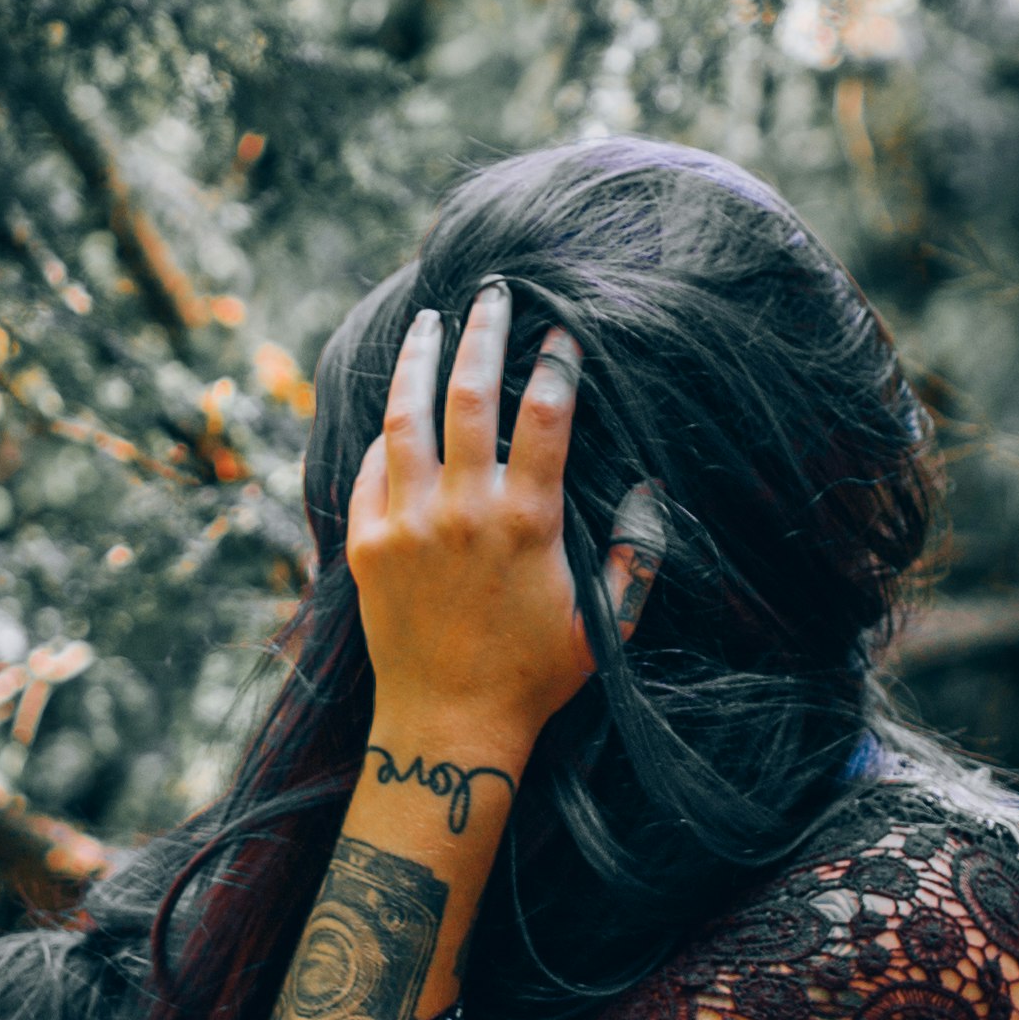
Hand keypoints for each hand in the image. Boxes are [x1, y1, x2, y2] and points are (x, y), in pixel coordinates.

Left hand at [346, 281, 588, 770]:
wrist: (447, 728)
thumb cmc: (535, 678)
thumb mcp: (604, 626)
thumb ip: (633, 558)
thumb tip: (652, 495)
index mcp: (526, 522)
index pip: (544, 415)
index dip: (556, 363)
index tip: (562, 330)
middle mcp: (461, 510)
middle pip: (469, 394)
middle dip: (484, 331)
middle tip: (493, 292)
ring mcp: (406, 522)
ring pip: (405, 416)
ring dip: (417, 359)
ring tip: (428, 320)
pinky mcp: (366, 543)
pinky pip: (371, 468)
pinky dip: (384, 432)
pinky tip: (396, 407)